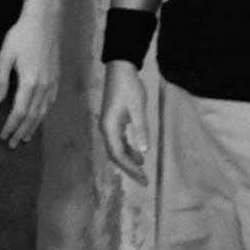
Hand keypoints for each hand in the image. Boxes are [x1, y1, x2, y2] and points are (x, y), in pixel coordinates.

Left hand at [0, 13, 58, 146]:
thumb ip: (0, 79)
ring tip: (24, 138)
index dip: (11, 126)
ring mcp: (52, 83)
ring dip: (33, 127)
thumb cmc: (21, 36)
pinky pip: (50, 103)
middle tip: (12, 145)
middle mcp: (43, 86)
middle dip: (21, 132)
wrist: (44, 22)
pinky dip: (43, 115)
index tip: (3, 137)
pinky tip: (38, 118)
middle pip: (32, 116)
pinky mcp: (56, 78)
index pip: (19, 112)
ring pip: (43, 112)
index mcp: (29, 82)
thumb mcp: (5, 55)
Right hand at [97, 61, 149, 185]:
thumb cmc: (129, 87)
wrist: (120, 68)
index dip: (130, 167)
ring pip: (116, 148)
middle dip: (129, 168)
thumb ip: (140, 130)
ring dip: (128, 159)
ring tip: (142, 169)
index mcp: (109, 127)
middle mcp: (105, 128)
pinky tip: (137, 152)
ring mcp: (108, 124)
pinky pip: (118, 140)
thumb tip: (143, 152)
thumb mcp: (138, 108)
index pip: (118, 154)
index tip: (144, 178)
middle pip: (115, 154)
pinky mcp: (113, 120)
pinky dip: (127, 149)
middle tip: (144, 180)